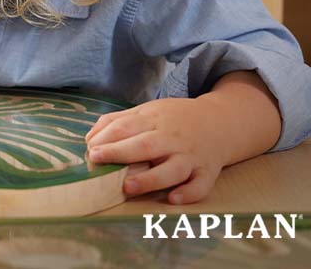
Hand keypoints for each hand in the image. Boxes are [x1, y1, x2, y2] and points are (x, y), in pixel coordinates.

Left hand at [85, 97, 225, 204]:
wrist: (221, 121)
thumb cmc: (174, 119)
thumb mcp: (147, 111)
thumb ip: (118, 121)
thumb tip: (89, 138)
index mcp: (155, 120)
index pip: (127, 127)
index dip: (106, 137)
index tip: (90, 149)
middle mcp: (172, 138)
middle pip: (145, 145)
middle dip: (120, 153)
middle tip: (97, 160)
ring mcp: (191, 156)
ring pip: (172, 169)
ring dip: (150, 179)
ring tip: (127, 187)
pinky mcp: (207, 172)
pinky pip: (200, 185)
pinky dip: (188, 192)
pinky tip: (173, 198)